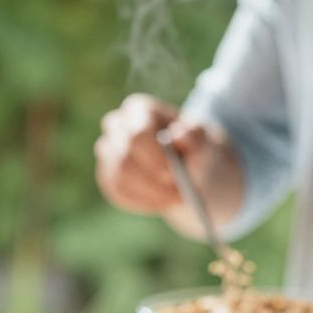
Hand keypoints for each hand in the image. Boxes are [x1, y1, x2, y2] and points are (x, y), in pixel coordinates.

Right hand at [94, 94, 217, 215]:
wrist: (191, 170)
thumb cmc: (197, 151)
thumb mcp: (204, 143)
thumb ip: (196, 137)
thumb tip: (178, 134)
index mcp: (140, 110)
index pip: (138, 134)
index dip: (155, 159)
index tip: (173, 175)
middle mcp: (118, 125)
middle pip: (123, 157)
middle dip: (151, 182)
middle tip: (176, 195)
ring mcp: (109, 150)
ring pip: (118, 178)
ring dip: (149, 195)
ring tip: (174, 198)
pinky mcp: (108, 174)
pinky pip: (117, 192)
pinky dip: (141, 202)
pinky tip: (160, 202)